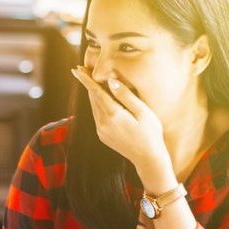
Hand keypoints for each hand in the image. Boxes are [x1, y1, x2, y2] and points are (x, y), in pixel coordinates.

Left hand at [71, 66, 171, 183]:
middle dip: (87, 84)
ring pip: (94, 107)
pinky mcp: (103, 136)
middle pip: (92, 99)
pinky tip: (100, 99)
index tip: (77, 70)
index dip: (86, 80)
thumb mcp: (142, 111)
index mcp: (113, 115)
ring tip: (90, 81)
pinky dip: (97, 105)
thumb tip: (110, 81)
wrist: (149, 159)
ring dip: (92, 94)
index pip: (96, 92)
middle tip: (81, 69)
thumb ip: (125, 95)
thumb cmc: (151, 133)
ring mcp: (101, 131)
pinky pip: (97, 116)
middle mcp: (103, 123)